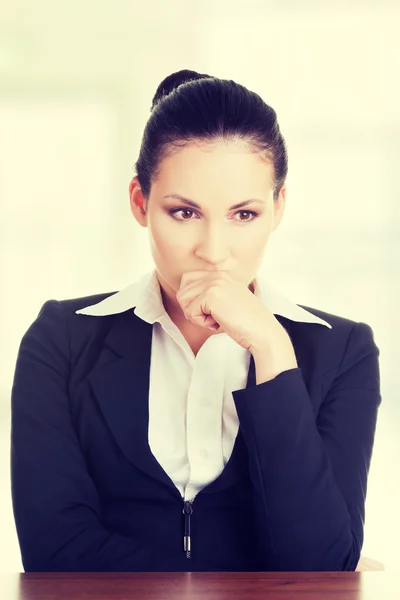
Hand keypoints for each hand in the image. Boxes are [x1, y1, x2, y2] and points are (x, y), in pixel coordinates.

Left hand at [176, 270, 295, 358]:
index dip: (192, 300)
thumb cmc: (244, 321)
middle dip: (191, 308)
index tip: (210, 311)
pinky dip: (201, 323)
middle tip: (210, 317)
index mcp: (220, 274)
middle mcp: (217, 274)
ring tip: (214, 319)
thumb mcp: (225, 300)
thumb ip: (208, 293)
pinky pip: (190, 311)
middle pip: (182, 290)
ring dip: (196, 316)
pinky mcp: (212, 295)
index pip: (187, 280)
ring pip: (183, 300)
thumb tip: (183, 297)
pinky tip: (217, 323)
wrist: (261, 331)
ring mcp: (214, 283)